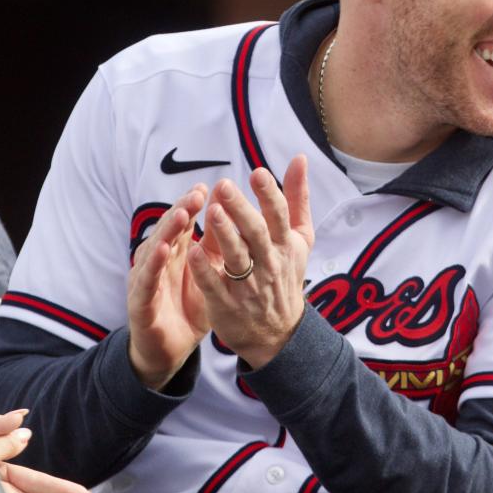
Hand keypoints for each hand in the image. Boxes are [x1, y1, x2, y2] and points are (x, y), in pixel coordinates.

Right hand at [127, 184, 209, 388]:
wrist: (168, 350)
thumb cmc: (187, 306)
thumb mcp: (205, 274)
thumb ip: (212, 247)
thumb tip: (229, 213)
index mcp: (173, 252)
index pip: (182, 223)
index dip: (192, 204)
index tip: (207, 187)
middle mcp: (156, 260)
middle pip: (167, 229)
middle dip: (181, 209)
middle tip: (197, 193)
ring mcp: (145, 279)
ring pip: (153, 249)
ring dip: (167, 230)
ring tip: (182, 214)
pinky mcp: (139, 302)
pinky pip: (146, 280)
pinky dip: (153, 264)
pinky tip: (163, 250)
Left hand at [188, 155, 313, 367]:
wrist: (278, 334)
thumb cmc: (285, 275)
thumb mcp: (300, 238)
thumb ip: (298, 198)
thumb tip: (300, 159)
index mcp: (284, 244)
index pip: (279, 215)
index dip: (269, 194)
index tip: (257, 172)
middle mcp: (268, 262)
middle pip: (256, 233)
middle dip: (241, 210)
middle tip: (224, 186)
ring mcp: (247, 285)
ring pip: (236, 257)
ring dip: (224, 235)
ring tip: (211, 212)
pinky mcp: (226, 304)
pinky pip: (214, 285)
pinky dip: (204, 270)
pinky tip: (192, 251)